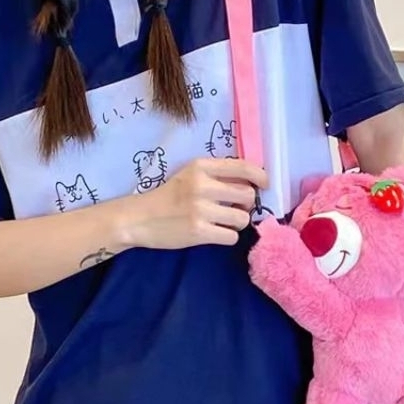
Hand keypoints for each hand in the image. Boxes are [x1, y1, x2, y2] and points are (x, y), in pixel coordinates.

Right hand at [126, 158, 268, 248]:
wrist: (139, 219)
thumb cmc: (168, 197)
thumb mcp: (189, 175)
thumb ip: (216, 175)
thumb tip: (252, 185)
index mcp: (201, 167)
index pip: (243, 167)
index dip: (261, 177)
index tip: (264, 185)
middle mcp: (202, 185)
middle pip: (248, 195)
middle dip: (246, 205)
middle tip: (235, 209)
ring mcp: (201, 209)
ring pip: (242, 218)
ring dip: (237, 223)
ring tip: (222, 222)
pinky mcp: (199, 231)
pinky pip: (232, 236)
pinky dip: (227, 237)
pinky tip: (214, 233)